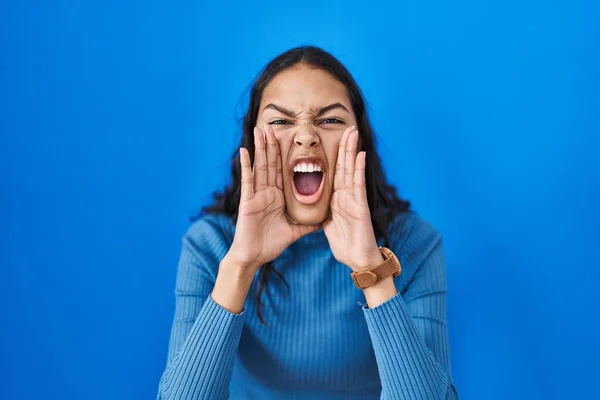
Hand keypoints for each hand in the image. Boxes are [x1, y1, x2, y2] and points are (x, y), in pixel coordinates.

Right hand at [226, 124, 321, 272]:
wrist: (254, 257)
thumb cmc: (270, 244)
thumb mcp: (295, 231)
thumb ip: (308, 224)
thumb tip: (323, 221)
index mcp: (277, 196)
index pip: (282, 170)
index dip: (285, 154)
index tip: (288, 137)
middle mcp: (266, 192)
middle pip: (270, 163)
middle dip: (271, 144)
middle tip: (271, 125)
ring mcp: (256, 195)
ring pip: (260, 166)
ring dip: (259, 148)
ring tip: (259, 130)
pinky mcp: (248, 201)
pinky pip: (247, 180)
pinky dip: (246, 165)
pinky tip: (244, 151)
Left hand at [322, 126, 382, 271]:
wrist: (357, 259)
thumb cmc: (345, 243)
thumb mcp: (328, 223)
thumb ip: (322, 211)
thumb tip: (312, 204)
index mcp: (337, 198)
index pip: (334, 172)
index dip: (333, 155)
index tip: (332, 139)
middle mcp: (346, 195)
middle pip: (344, 166)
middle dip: (345, 146)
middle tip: (346, 127)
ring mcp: (354, 199)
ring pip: (351, 170)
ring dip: (352, 151)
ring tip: (353, 133)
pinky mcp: (360, 206)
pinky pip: (357, 185)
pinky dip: (358, 169)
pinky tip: (360, 154)